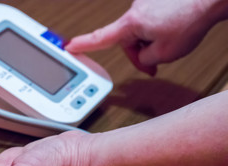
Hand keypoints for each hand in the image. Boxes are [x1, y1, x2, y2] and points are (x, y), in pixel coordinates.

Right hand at [65, 0, 220, 74]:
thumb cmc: (191, 19)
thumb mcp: (164, 53)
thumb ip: (144, 60)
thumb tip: (140, 57)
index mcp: (132, 23)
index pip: (101, 38)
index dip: (83, 45)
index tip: (69, 47)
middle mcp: (134, 10)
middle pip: (126, 41)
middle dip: (139, 54)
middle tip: (152, 65)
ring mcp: (145, 4)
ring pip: (140, 32)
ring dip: (150, 42)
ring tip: (168, 44)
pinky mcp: (155, 1)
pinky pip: (150, 21)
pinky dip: (157, 30)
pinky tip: (171, 31)